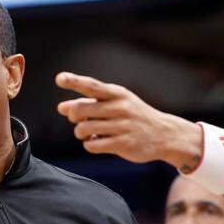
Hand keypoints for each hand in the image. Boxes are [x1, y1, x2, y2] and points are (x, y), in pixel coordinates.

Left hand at [55, 72, 202, 168]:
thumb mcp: (115, 105)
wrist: (164, 134)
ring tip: (89, 133)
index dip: (74, 81)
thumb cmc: (133, 117)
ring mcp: (122, 126)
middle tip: (79, 120)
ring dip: (80, 133)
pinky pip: (92, 145)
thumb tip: (61, 108)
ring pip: (83, 129)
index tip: (59, 78)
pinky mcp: (124, 144)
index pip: (92, 85)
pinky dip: (89, 144)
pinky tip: (97, 142)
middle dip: (73, 116)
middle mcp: (120, 107)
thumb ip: (89, 104)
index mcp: (117, 94)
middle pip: (80, 109)